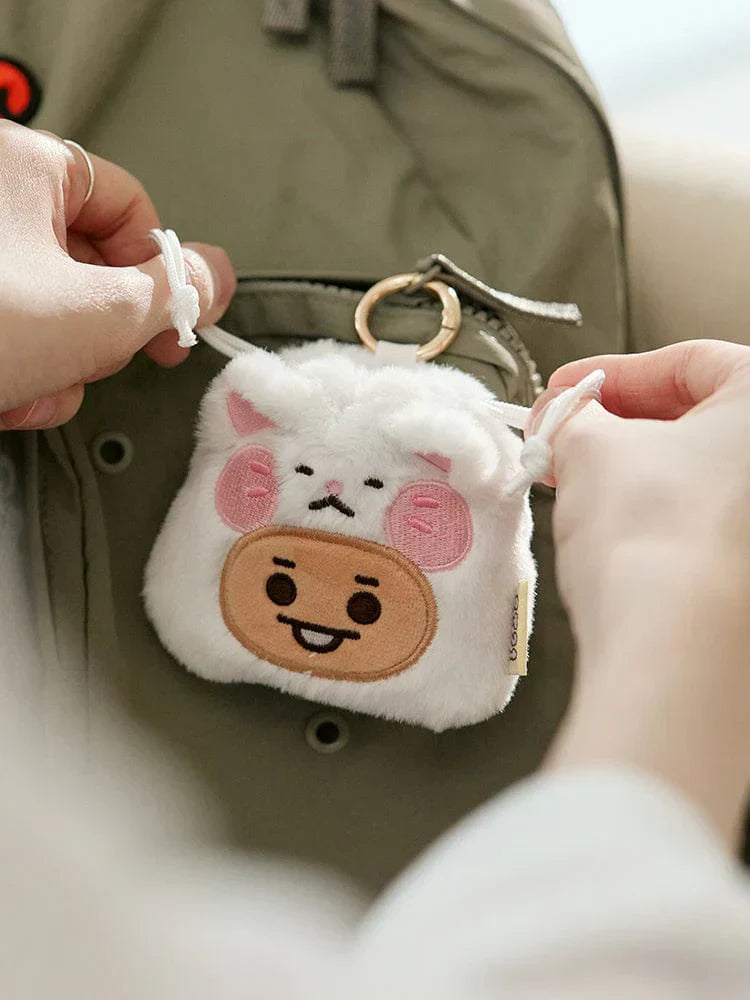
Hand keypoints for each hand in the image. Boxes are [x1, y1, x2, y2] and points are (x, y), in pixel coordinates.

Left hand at [0, 122, 235, 428]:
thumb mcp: (97, 312)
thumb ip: (173, 293)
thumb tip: (215, 276)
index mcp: (20, 165)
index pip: (126, 204)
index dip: (161, 268)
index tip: (174, 323)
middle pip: (85, 265)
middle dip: (94, 335)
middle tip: (90, 361)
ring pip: (45, 310)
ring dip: (54, 368)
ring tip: (29, 388)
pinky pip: (3, 328)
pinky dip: (12, 371)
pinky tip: (0, 396)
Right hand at [537, 340, 749, 843]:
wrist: (678, 655)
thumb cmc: (656, 540)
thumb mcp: (590, 450)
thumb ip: (570, 418)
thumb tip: (560, 415)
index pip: (689, 362)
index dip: (610, 374)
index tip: (565, 391)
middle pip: (698, 423)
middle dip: (618, 428)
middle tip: (563, 440)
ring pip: (700, 481)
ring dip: (634, 476)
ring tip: (574, 488)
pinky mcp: (748, 582)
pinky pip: (704, 528)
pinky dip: (657, 520)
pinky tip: (611, 534)